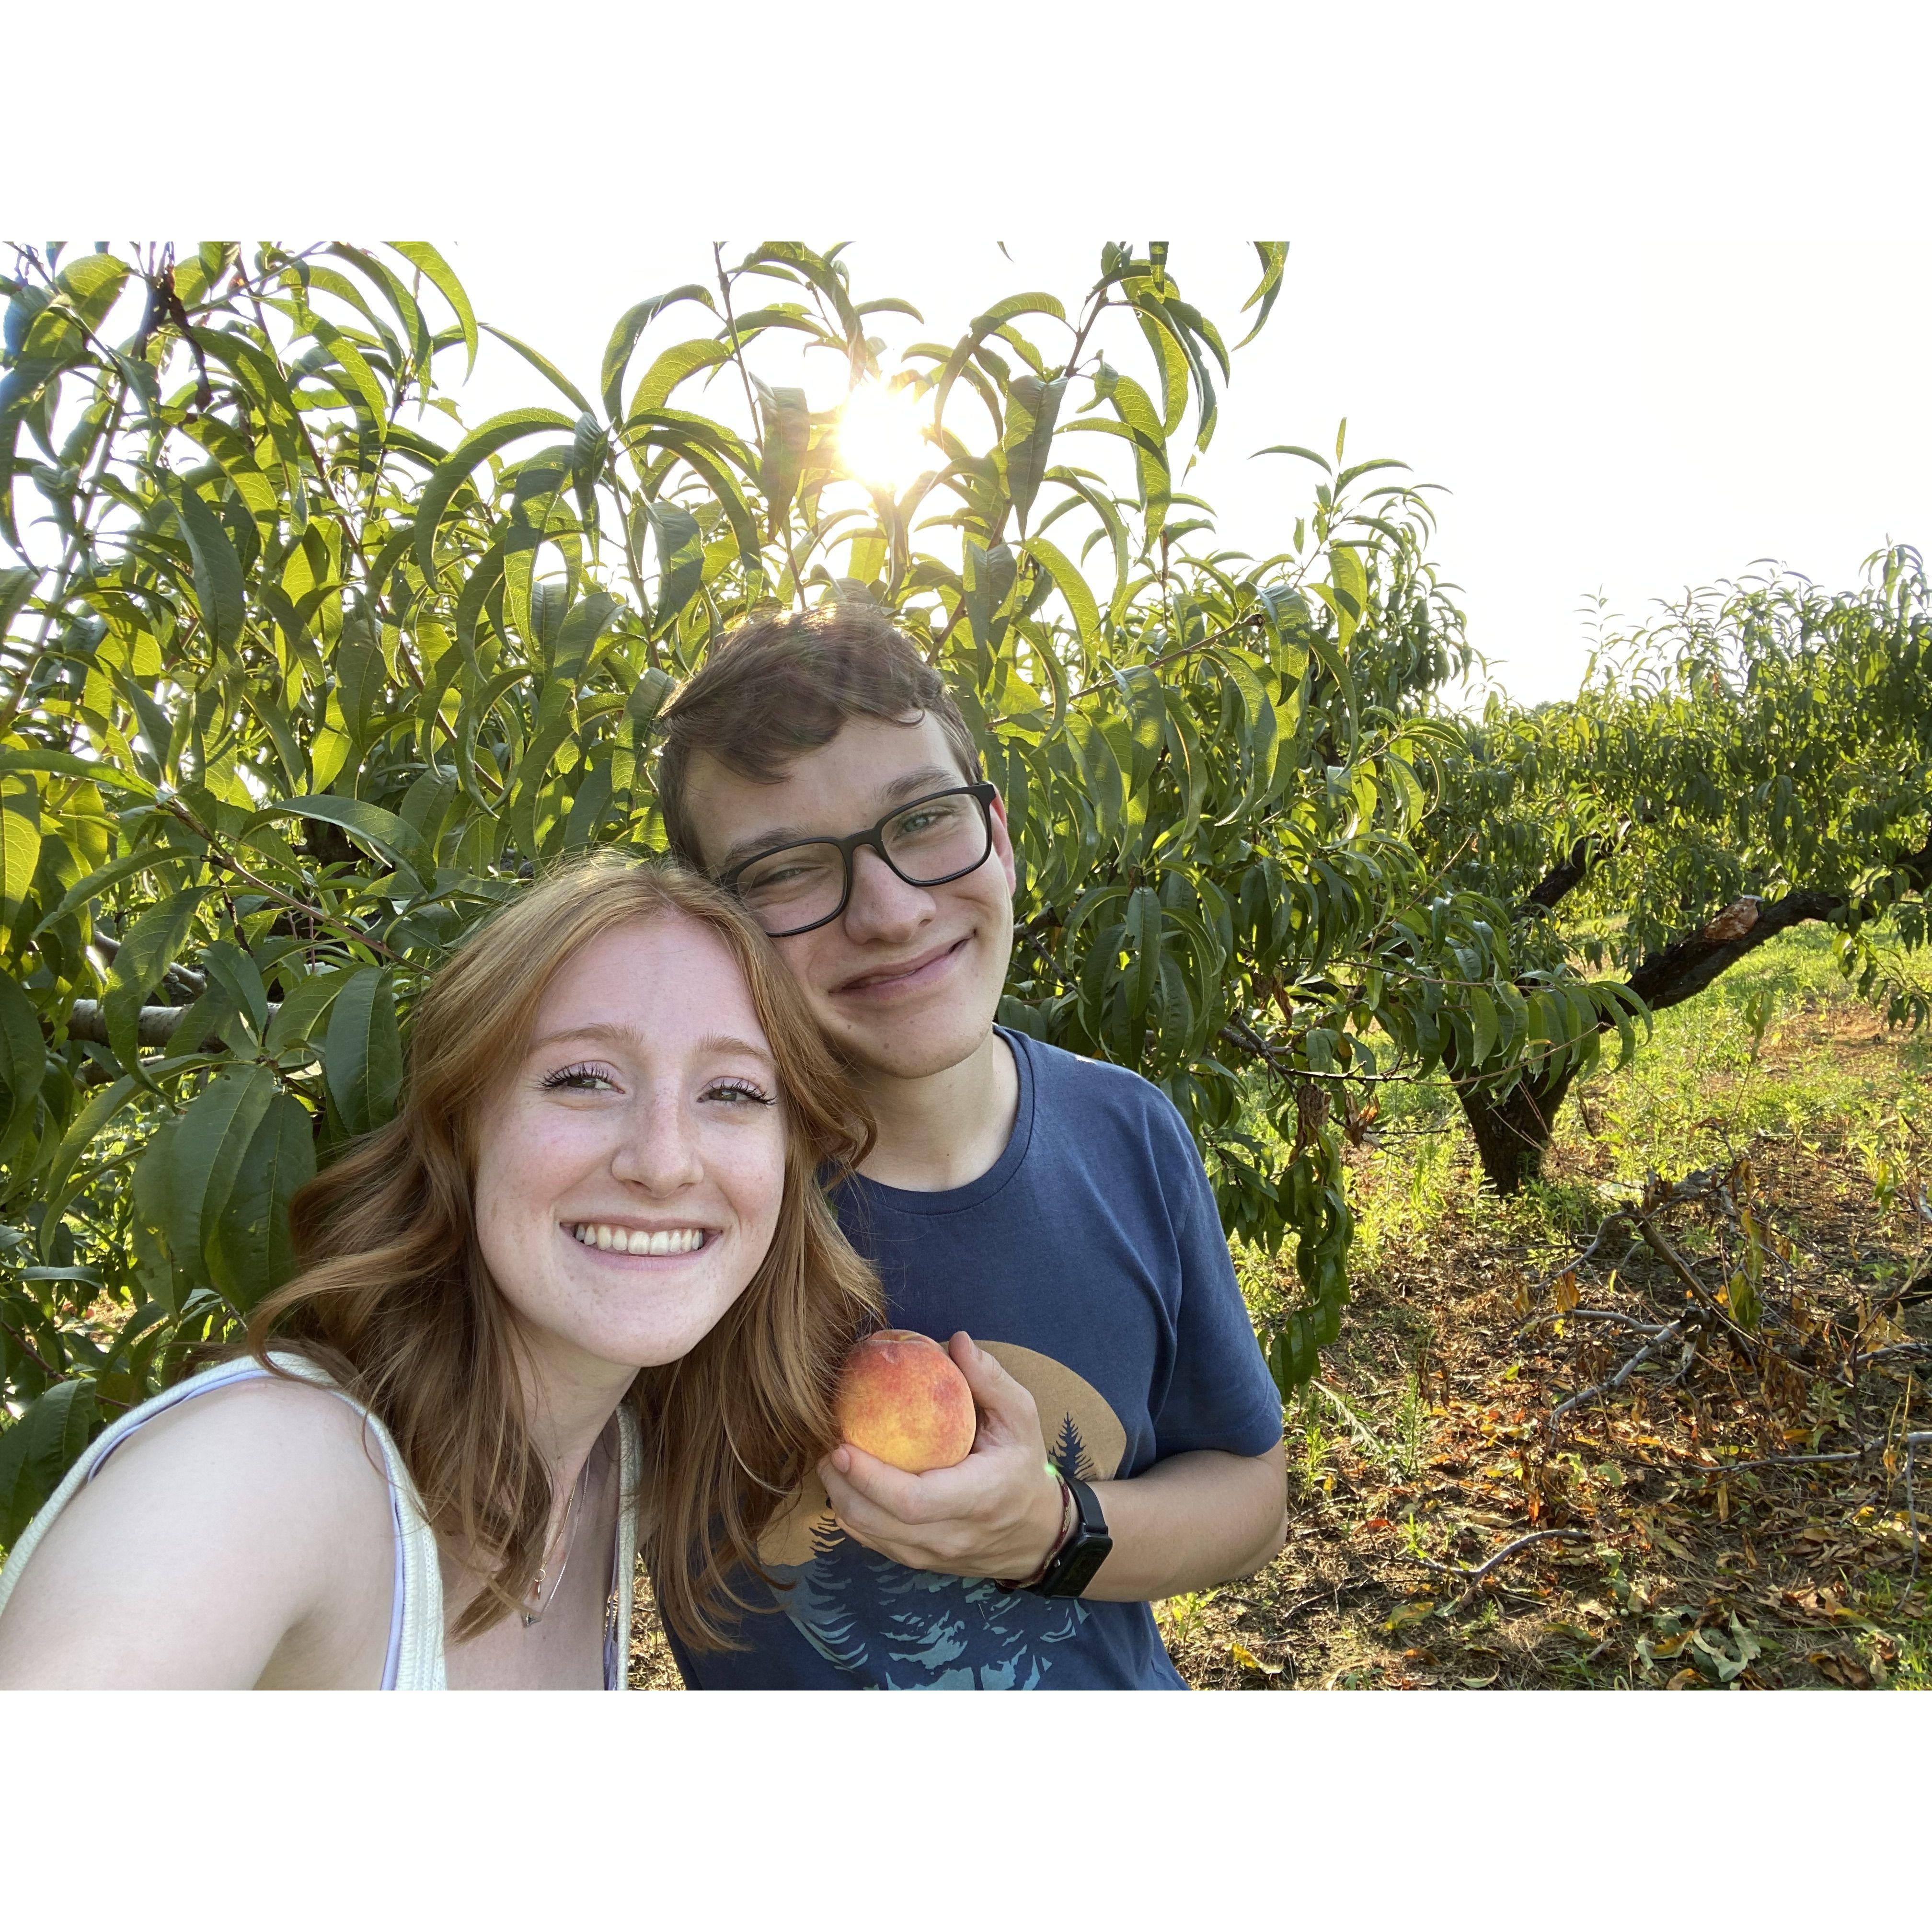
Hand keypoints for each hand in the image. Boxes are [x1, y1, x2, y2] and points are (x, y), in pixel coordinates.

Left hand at [817, 1332, 1065, 1580]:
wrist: (1037, 1532)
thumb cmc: (1023, 1465)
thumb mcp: (1021, 1416)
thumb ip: (990, 1380)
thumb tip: (955, 1341)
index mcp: (979, 1497)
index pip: (914, 1501)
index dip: (871, 1478)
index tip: (842, 1446)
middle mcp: (953, 1534)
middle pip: (881, 1522)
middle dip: (843, 1486)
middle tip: (826, 1447)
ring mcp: (935, 1555)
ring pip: (872, 1537)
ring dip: (842, 1501)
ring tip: (830, 1462)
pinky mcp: (922, 1561)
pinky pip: (877, 1544)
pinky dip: (854, 1517)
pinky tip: (846, 1486)